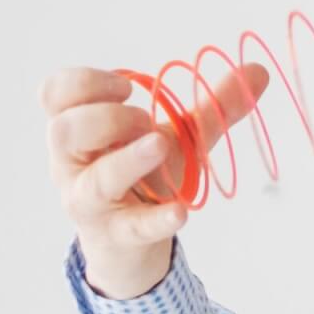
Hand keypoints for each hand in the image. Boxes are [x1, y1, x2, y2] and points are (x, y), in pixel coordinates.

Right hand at [41, 63, 268, 296]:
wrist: (132, 242)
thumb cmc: (146, 176)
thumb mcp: (179, 137)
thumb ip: (213, 106)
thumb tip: (258, 70)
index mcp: (78, 131)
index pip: (55, 95)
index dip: (83, 83)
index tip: (126, 85)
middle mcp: (73, 165)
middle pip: (64, 131)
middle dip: (106, 118)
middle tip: (144, 121)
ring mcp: (91, 202)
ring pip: (94, 180)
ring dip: (127, 160)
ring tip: (160, 145)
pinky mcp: (117, 236)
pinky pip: (131, 226)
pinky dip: (156, 219)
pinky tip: (181, 212)